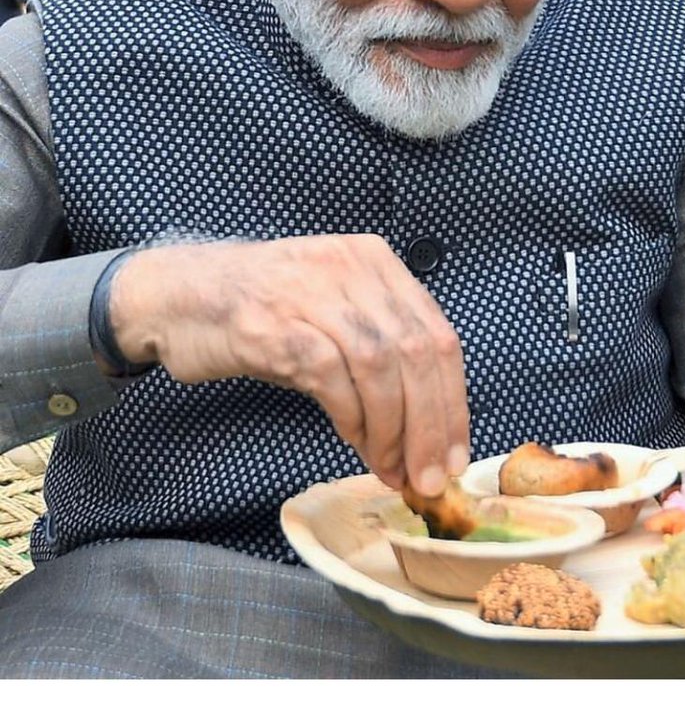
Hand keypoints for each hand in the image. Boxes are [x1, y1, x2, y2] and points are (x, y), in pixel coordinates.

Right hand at [110, 234, 470, 495]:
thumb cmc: (262, 310)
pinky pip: (332, 377)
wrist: (176, 294)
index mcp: (375, 260)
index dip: (453, 402)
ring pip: (381, 367)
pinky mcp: (274, 325)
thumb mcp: (333, 308)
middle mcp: (351, 268)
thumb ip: (380, 348)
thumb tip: (424, 427)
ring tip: (391, 469)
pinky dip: (352, 417)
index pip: (437, 335)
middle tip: (430, 478)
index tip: (454, 455)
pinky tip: (354, 442)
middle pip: (417, 353)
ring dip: (394, 431)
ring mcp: (312, 293)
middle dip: (432, 425)